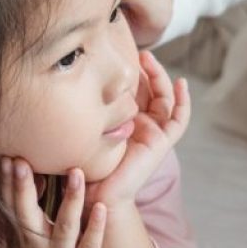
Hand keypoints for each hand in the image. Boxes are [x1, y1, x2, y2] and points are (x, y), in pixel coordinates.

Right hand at [1, 157, 106, 247]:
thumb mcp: (18, 243)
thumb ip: (21, 213)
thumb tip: (18, 177)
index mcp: (20, 236)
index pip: (11, 205)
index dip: (8, 182)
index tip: (8, 157)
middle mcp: (35, 245)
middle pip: (28, 213)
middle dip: (24, 187)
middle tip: (25, 160)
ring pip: (63, 226)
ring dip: (70, 200)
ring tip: (77, 173)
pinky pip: (88, 247)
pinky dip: (94, 228)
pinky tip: (101, 208)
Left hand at [82, 51, 190, 220]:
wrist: (93, 193)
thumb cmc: (82, 166)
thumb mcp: (82, 129)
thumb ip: (82, 111)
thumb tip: (63, 83)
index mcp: (124, 122)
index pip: (133, 91)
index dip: (131, 74)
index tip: (119, 56)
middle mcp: (141, 125)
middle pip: (150, 90)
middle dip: (146, 70)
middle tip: (138, 53)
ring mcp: (153, 132)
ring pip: (165, 98)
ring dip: (161, 77)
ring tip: (150, 60)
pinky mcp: (162, 141)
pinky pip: (179, 119)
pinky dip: (184, 101)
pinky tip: (181, 83)